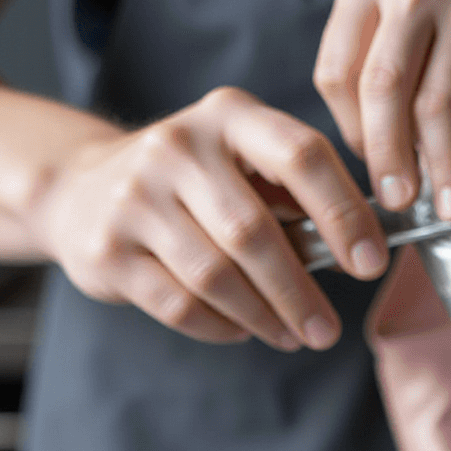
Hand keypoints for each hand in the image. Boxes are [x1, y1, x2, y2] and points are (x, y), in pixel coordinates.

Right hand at [30, 86, 389, 348]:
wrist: (79, 189)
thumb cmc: (190, 183)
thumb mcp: (240, 161)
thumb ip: (294, 194)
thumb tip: (360, 249)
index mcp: (228, 115)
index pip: (301, 155)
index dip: (345, 212)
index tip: (371, 262)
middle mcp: (177, 146)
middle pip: (254, 232)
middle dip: (299, 291)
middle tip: (327, 330)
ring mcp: (135, 196)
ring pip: (216, 275)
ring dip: (264, 316)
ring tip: (292, 335)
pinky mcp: (107, 248)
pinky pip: (179, 304)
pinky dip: (220, 326)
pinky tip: (242, 330)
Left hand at [315, 0, 450, 221]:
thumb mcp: (408, 4)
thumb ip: (378, 59)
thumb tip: (371, 149)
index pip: (336, 71)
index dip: (351, 129)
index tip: (368, 162)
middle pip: (381, 91)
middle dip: (388, 159)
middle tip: (397, 199)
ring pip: (437, 110)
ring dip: (445, 171)